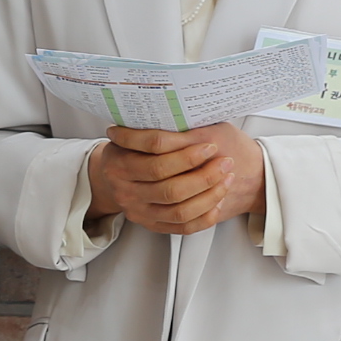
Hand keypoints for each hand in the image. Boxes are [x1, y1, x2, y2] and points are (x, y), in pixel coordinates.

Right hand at [88, 123, 266, 235]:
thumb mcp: (136, 132)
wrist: (115, 176)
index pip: (156, 157)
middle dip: (204, 175)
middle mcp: (125, 190)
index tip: (210, 145)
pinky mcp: (151, 225)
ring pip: (179, 210)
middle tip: (225, 162)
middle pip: (170, 187)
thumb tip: (195, 112)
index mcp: (119, 163)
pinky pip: (182, 228)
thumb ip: (161, 128)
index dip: (187, 152)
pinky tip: (217, 201)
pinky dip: (204, 216)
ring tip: (225, 178)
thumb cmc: (133, 149)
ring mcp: (138, 211)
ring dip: (209, 195)